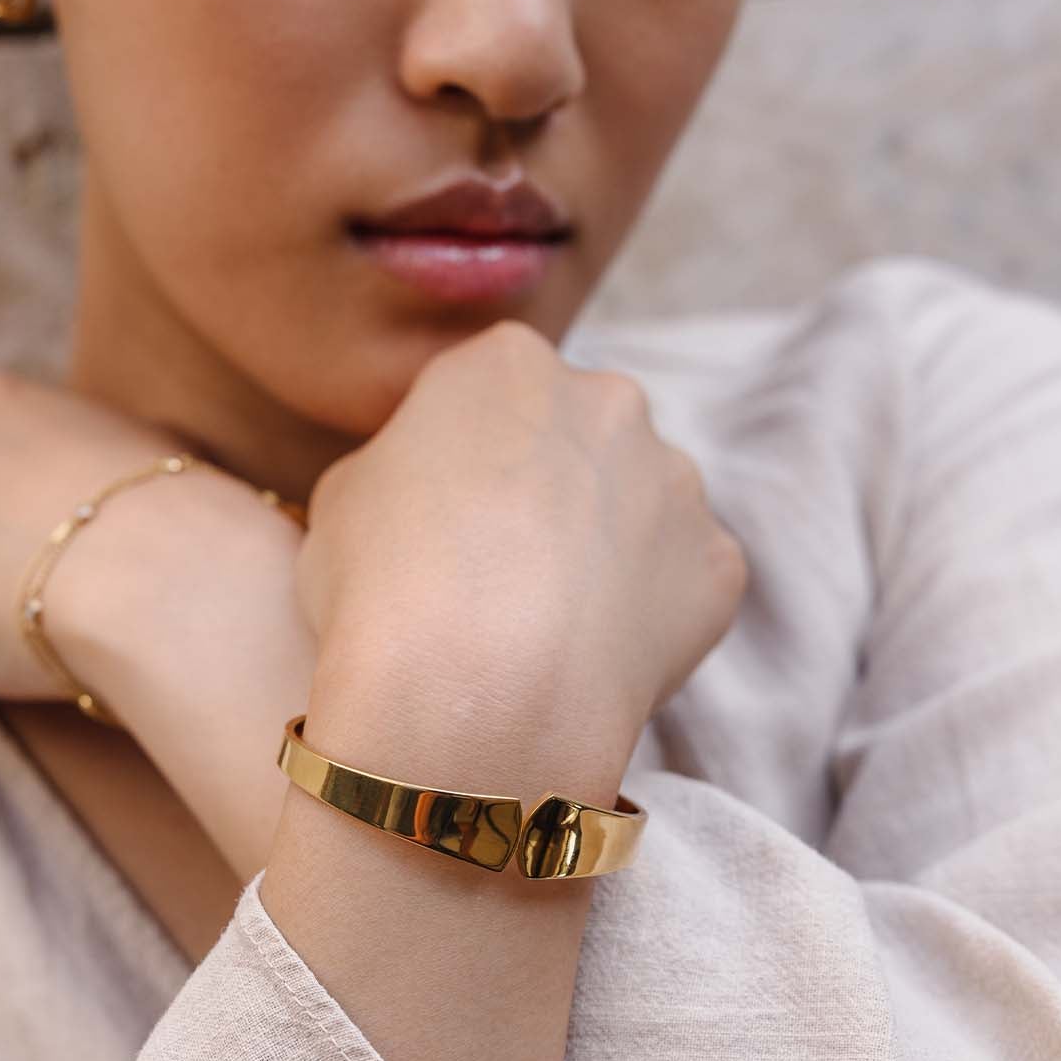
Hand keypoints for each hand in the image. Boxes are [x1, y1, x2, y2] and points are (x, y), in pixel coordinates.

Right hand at [296, 319, 747, 792]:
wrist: (471, 697)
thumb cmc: (382, 590)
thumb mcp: (342, 499)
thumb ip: (402, 465)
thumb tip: (427, 490)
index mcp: (507, 364)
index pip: (491, 394)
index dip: (464, 462)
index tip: (443, 522)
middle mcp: (608, 399)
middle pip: (579, 438)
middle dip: (551, 493)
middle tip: (499, 576)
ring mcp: (676, 479)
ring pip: (640, 508)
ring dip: (606, 551)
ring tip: (545, 633)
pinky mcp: (718, 563)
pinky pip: (681, 585)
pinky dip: (645, 619)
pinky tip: (590, 664)